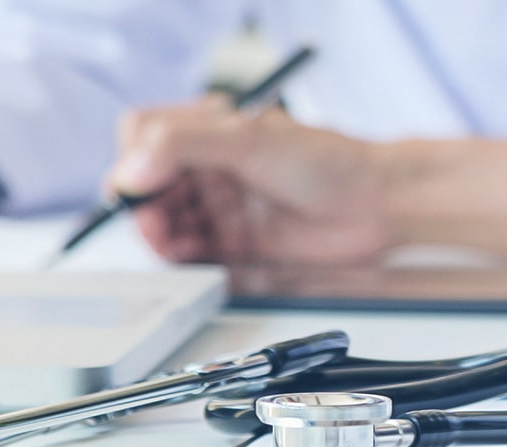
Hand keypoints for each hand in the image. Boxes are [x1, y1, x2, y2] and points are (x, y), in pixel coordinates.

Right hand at [106, 98, 506, 264]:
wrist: (375, 205)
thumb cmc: (325, 161)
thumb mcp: (246, 140)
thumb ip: (183, 147)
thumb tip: (131, 170)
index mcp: (207, 128)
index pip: (142, 136)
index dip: (133, 160)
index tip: (137, 183)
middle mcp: (208, 166)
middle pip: (147, 185)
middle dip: (143, 204)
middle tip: (151, 219)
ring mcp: (219, 206)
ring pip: (164, 222)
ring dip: (158, 233)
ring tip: (169, 241)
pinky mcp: (232, 244)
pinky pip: (190, 254)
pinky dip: (179, 258)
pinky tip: (187, 258)